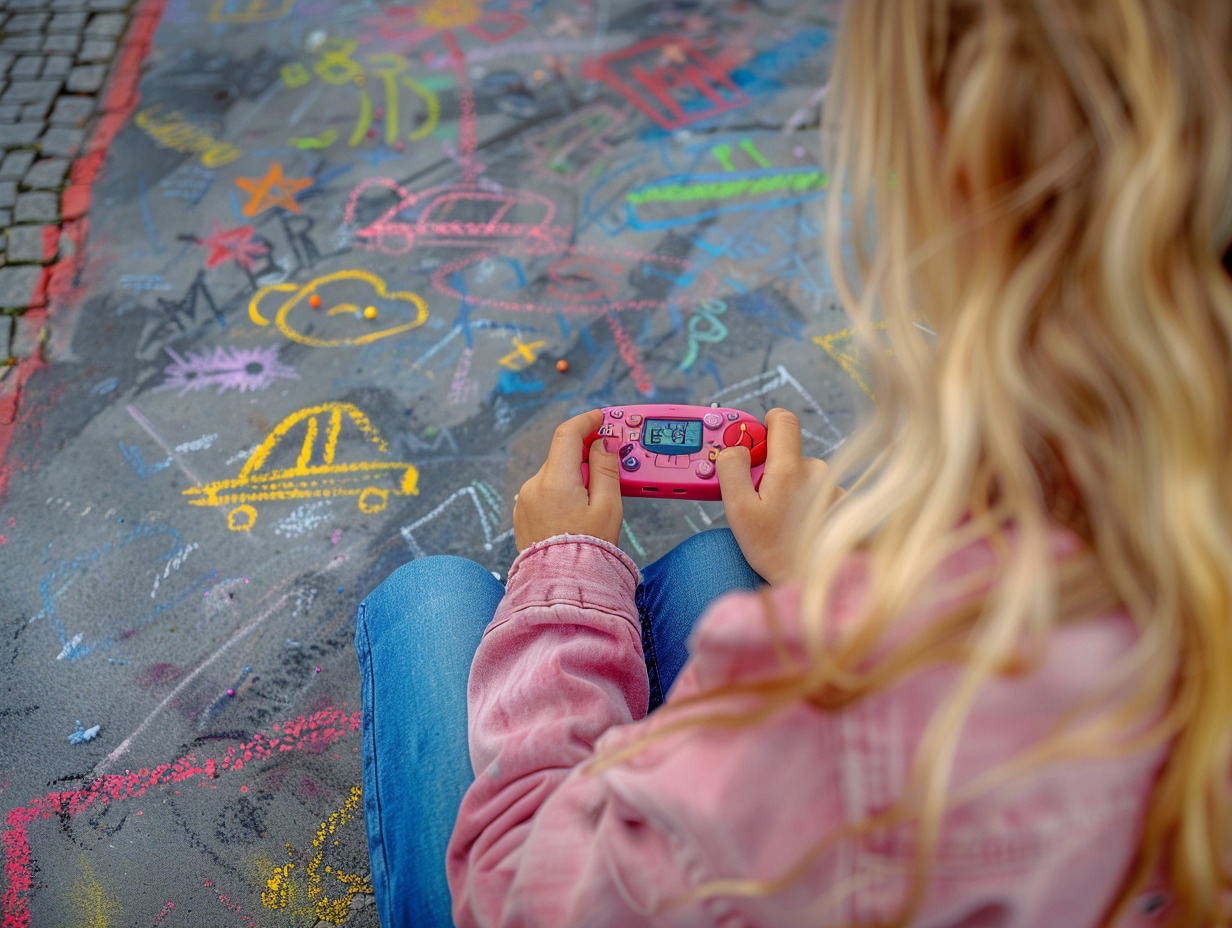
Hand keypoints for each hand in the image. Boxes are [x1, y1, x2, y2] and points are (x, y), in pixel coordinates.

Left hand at [514, 409, 622, 550]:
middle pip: (561, 455)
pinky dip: (561, 492)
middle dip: (584, 453)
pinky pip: (544, 492)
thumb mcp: (608, 506)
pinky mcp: (523, 515)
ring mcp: (525, 501)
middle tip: (609, 460)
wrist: (562, 587)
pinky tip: (576, 511)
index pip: (567, 434)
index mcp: (555, 481)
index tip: (601, 419)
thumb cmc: (589, 549)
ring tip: (596, 497)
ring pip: (553, 475)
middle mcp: (534, 487)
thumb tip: (603, 443)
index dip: (586, 421)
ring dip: (573, 475)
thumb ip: (605, 469)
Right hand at [716, 408, 838, 585]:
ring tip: (779, 521)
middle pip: (788, 454)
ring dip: (788, 490)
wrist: (814, 582)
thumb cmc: (775, 551)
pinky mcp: (842, 505)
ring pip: (802, 476)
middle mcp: (817, 472)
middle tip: (758, 500)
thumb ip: (732, 470)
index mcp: (791, 468)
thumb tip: (735, 448)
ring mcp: (833, 488)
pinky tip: (798, 527)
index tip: (752, 441)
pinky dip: (805, 504)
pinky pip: (817, 492)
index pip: (783, 420)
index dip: (764, 424)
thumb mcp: (738, 511)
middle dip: (769, 470)